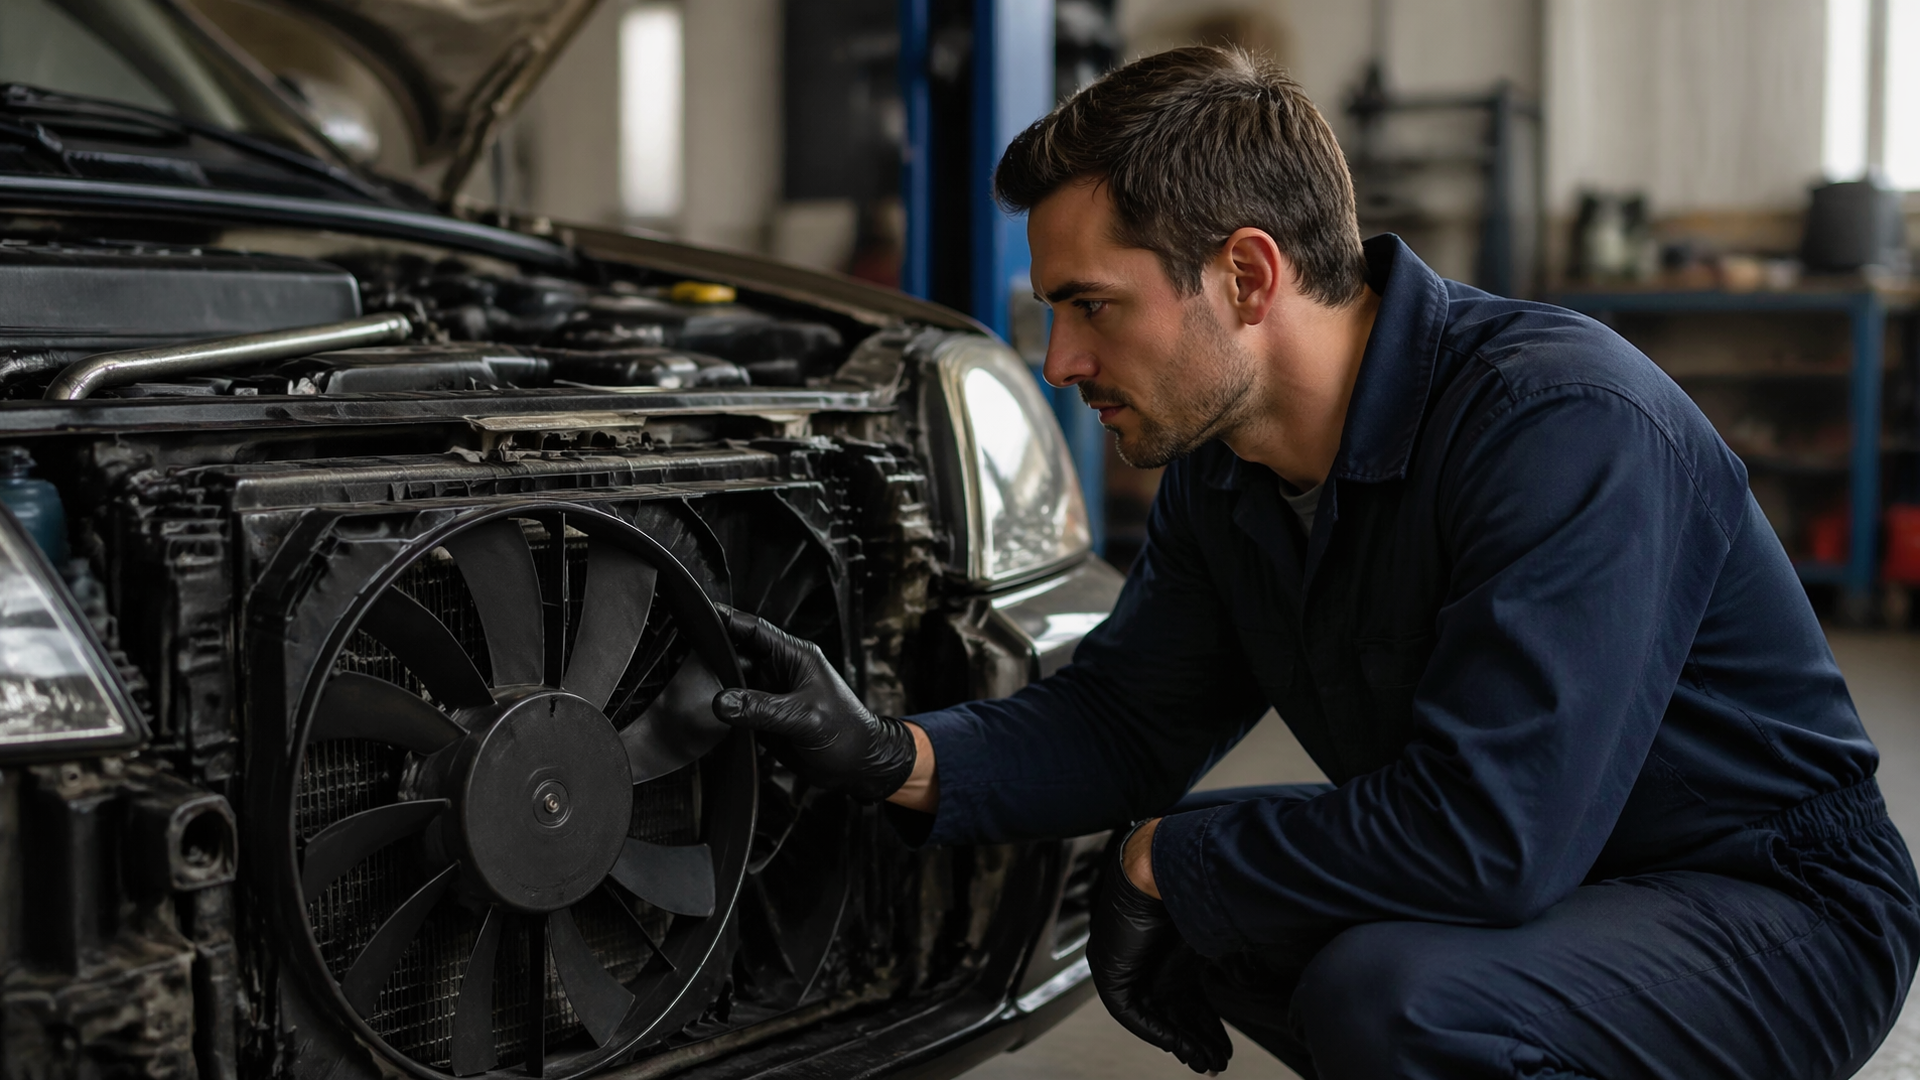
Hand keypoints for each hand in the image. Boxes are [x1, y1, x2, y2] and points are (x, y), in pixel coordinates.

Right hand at [711, 608, 918, 801]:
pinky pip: (737, 707)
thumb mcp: (805, 718)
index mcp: (795, 657)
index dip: (726, 619)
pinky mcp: (765, 717)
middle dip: (713, 654)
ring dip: (716, 685)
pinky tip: (706, 712)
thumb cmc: (848, 734)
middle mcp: (780, 671)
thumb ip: (763, 709)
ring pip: (733, 682)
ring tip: (691, 687)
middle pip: (737, 654)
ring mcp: (771, 694)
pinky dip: (722, 710)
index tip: (700, 613)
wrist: (858, 766)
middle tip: (684, 658)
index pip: (754, 629)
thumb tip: (722, 702)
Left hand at [1088, 825, 1231, 1074]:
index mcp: (1171, 957)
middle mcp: (1148, 966)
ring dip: (1179, 1042)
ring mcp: (1126, 970)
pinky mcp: (1110, 974)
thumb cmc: (1186, 893)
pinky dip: (1154, 1029)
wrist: (1157, 872)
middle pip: (1174, 1015)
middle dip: (1197, 1041)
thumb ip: (1226, 958)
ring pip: (1155, 1018)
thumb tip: (1252, 977)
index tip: (1225, 1050)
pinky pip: (1130, 1013)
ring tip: (1204, 1062)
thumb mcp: (1210, 935)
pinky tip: (1177, 1043)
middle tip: (1216, 1064)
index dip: (1208, 1028)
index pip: (1190, 1002)